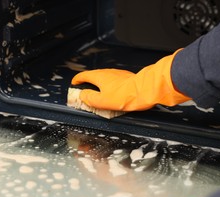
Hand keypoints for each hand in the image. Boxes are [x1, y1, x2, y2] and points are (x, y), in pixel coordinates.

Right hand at [71, 49, 190, 111]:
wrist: (144, 91)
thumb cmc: (125, 96)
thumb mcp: (101, 101)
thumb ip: (89, 98)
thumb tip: (82, 95)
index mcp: (99, 77)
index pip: (83, 76)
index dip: (77, 80)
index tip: (74, 83)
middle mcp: (108, 73)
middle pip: (94, 76)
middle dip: (88, 83)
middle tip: (85, 90)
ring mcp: (118, 74)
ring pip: (105, 78)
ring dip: (99, 84)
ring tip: (98, 93)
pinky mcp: (126, 78)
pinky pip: (114, 81)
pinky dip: (109, 86)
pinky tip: (113, 93)